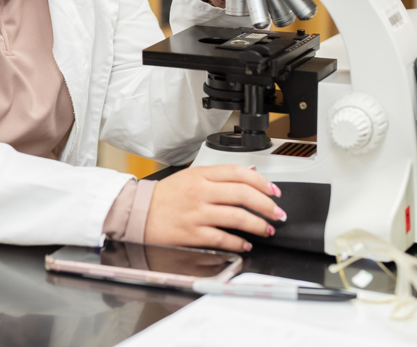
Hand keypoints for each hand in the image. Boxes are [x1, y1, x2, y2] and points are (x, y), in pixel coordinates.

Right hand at [144, 165, 285, 252]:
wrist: (139, 212)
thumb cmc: (165, 196)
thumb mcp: (190, 176)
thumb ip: (218, 175)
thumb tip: (249, 172)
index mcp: (201, 175)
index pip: (239, 173)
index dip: (262, 182)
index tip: (274, 192)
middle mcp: (200, 192)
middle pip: (243, 195)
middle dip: (267, 205)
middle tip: (277, 213)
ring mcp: (197, 213)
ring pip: (237, 217)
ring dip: (258, 225)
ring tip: (267, 229)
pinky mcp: (192, 233)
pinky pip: (222, 238)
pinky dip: (238, 242)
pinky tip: (245, 244)